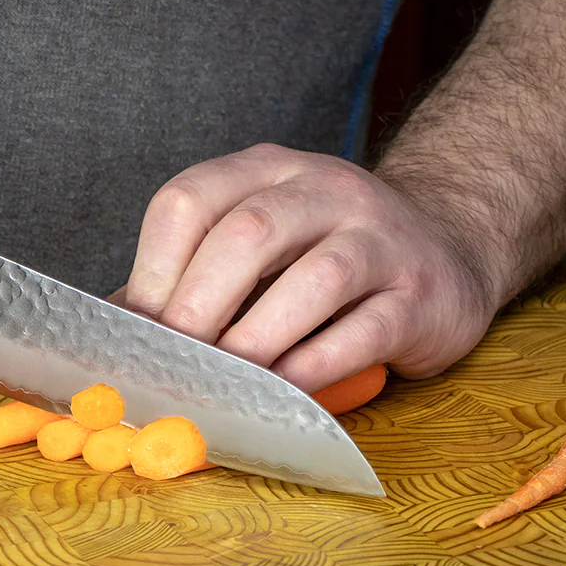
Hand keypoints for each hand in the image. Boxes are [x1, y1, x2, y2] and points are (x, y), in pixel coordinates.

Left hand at [118, 144, 502, 389]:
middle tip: (176, 365)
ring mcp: (380, 239)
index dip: (153, 271)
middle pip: (247, 233)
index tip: (138, 333)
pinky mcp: (421, 296)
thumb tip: (114, 329)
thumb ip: (196, 278)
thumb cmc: (330, 258)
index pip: (190, 201)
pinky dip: (315, 368)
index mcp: (267, 173)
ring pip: (316, 280)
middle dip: (199, 307)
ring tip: (226, 385)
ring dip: (257, 341)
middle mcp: (325, 191)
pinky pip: (364, 331)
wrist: (450, 251)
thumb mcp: (262, 248)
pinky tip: (283, 393)